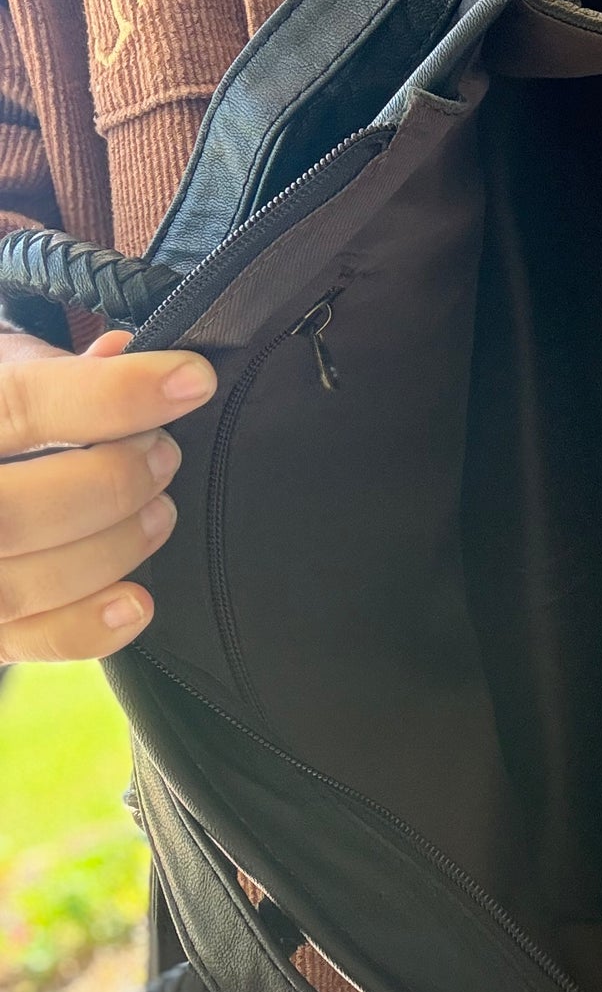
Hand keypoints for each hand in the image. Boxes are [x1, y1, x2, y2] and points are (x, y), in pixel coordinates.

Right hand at [0, 327, 215, 661]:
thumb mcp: (3, 371)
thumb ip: (57, 370)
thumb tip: (123, 350)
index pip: (20, 406)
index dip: (112, 394)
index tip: (191, 380)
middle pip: (14, 513)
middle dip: (110, 483)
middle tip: (163, 456)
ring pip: (23, 584)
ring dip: (111, 548)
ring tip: (158, 513)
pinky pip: (32, 641)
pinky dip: (91, 627)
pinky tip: (137, 600)